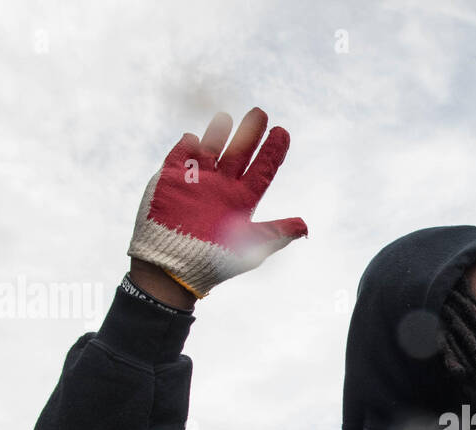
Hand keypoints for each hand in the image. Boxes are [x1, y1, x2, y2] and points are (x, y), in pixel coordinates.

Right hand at [128, 107, 306, 298]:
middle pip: (238, 153)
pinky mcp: (170, 182)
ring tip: (226, 117)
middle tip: (260, 113)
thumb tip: (306, 227)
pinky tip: (193, 137)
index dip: (272, 151)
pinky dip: (185, 146)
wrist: (175, 270)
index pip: (262, 170)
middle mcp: (221, 187)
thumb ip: (277, 233)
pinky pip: (179, 157)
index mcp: (242, 200)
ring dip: (218, 133)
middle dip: (249, 133)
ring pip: (210, 150)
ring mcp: (196, 182)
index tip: (283, 131)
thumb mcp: (251, 247)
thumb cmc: (216, 263)